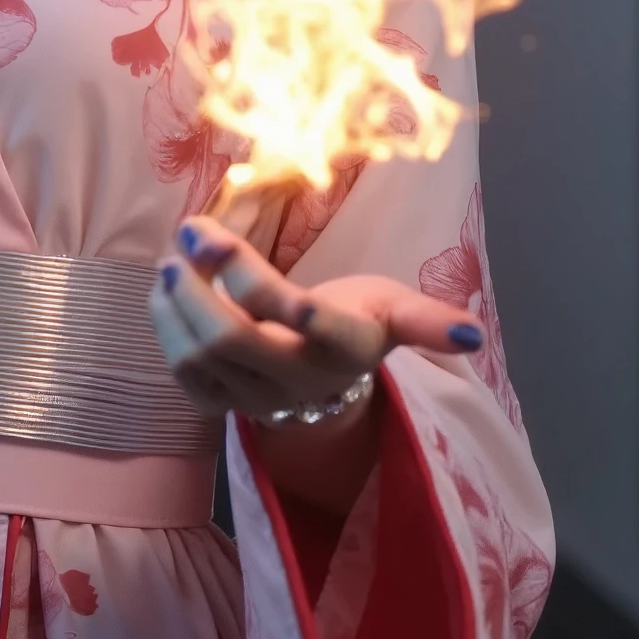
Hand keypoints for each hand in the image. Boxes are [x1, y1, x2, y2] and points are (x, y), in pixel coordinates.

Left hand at [149, 213, 484, 510]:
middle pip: (234, 337)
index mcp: (346, 349)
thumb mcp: (395, 309)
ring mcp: (253, 397)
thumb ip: (426, 319)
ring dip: (176, 301)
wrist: (326, 383)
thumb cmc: (360, 323)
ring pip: (198, 354)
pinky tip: (168, 292)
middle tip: (191, 235)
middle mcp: (298, 380)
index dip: (273, 292)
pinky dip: (165, 325)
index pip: (313, 325)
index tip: (235, 251)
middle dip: (202, 282)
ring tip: (176, 259)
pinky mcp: (218, 404)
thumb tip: (473, 335)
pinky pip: (181, 371)